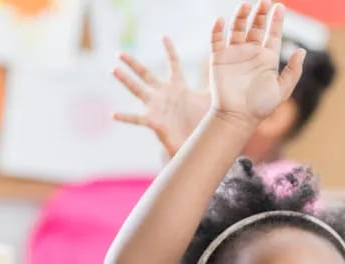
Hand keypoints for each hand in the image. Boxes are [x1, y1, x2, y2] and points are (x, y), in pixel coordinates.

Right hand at [112, 39, 209, 156]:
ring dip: (126, 81)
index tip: (164, 37)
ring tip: (114, 70)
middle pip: (146, 74)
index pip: (173, 65)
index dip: (170, 51)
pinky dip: (125, 117)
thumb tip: (230, 72)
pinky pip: (137, 118)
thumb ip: (216, 85)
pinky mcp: (154, 122)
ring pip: (138, 90)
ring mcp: (157, 107)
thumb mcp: (211, 101)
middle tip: (119, 53)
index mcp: (178, 87)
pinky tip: (114, 114)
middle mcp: (164, 95)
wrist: (198, 145)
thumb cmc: (203, 124)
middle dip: (133, 64)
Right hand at [209, 0, 304, 127]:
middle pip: (256, 26)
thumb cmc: (261, 107)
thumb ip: (293, 71)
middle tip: (264, 1)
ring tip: (246, 5)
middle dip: (260, 13)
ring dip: (241, 16)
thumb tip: (302, 51)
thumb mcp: (282, 90)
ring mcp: (234, 54)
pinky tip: (221, 21)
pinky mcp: (218, 59)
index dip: (276, 20)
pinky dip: (217, 29)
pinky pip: (216, 40)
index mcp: (267, 59)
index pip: (273, 34)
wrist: (238, 117)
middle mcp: (251, 53)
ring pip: (237, 28)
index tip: (280, 7)